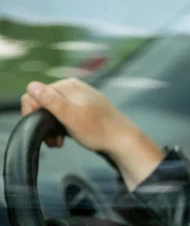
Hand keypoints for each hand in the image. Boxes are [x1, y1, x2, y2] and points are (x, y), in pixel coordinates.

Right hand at [21, 78, 163, 188]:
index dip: (33, 114)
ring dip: (51, 127)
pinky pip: (63, 114)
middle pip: (42, 103)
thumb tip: (32, 86)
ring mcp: (78, 97)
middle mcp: (72, 87)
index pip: (34, 94)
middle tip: (53, 139)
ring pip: (51, 110)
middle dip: (43, 122)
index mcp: (68, 86)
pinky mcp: (82, 107)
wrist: (121, 139)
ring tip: (60, 139)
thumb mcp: (71, 117)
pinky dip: (61, 126)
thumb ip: (52, 101)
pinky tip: (67, 135)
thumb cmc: (99, 130)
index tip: (42, 129)